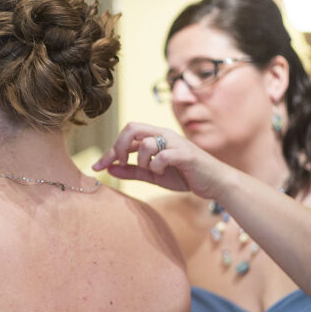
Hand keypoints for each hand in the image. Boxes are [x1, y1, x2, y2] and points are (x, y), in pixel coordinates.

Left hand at [92, 122, 229, 198]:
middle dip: (119, 147)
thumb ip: (132, 171)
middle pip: (132, 128)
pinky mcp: (186, 154)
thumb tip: (109, 169)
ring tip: (151, 170)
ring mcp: (176, 142)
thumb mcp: (154, 175)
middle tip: (121, 164)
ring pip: (146, 142)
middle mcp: (164, 135)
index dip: (108, 152)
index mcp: (155, 137)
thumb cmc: (185, 176)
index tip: (96, 167)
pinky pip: (163, 155)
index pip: (126, 136)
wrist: (214, 183)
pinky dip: (157, 165)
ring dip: (141, 160)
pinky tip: (162, 171)